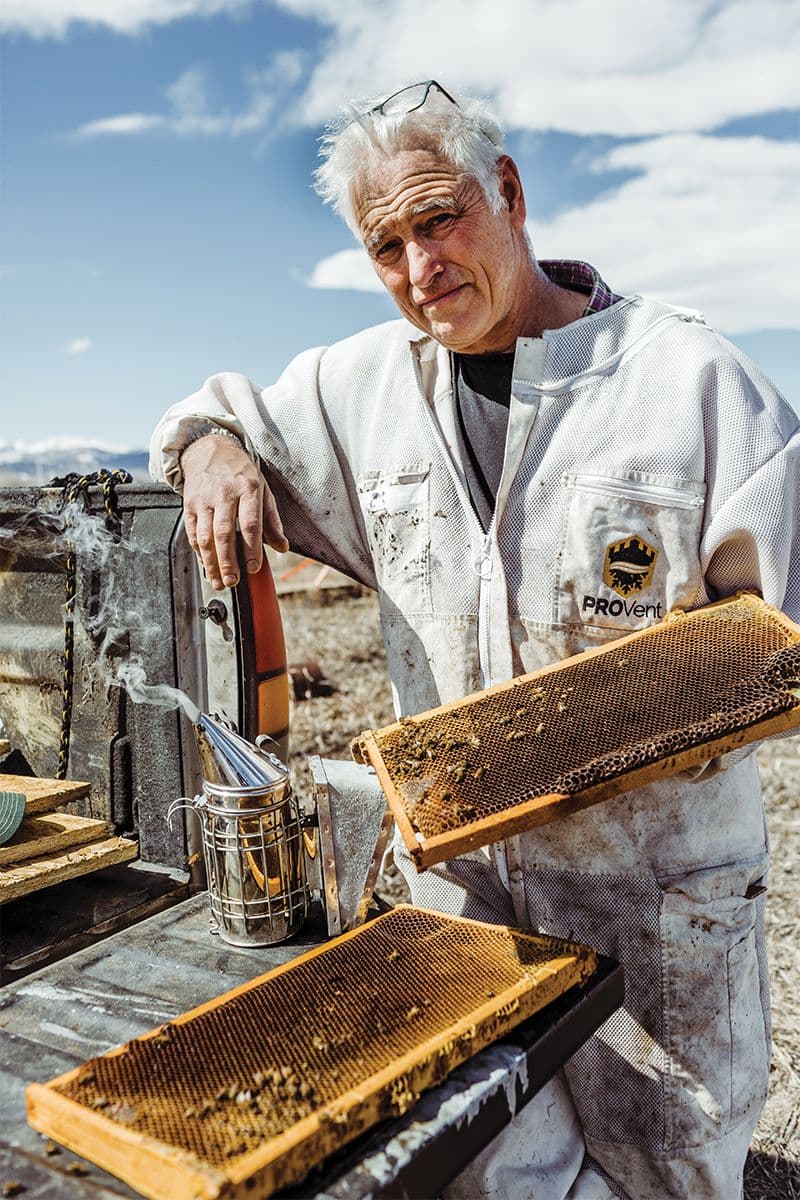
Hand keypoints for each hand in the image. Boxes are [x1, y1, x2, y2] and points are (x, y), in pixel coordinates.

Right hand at [181, 434, 288, 589]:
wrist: (209, 450)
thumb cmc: (240, 473)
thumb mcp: (263, 490)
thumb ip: (273, 521)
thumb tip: (282, 547)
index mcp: (248, 488)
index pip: (251, 523)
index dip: (252, 549)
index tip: (254, 568)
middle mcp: (224, 493)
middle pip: (224, 533)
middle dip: (228, 562)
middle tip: (233, 582)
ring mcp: (204, 499)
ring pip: (205, 536)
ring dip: (211, 562)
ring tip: (219, 581)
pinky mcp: (189, 504)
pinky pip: (193, 532)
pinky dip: (199, 552)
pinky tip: (206, 564)